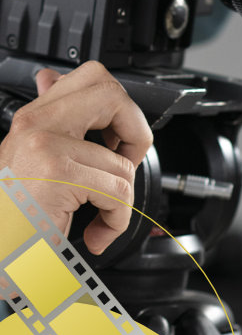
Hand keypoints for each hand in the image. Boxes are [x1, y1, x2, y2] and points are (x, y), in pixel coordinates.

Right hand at [0, 60, 152, 253]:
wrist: (1, 258)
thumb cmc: (17, 219)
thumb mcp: (33, 161)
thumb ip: (53, 122)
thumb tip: (52, 78)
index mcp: (33, 118)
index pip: (93, 77)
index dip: (120, 108)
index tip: (117, 140)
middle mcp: (35, 125)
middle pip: (113, 95)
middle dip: (135, 132)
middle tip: (122, 163)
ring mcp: (44, 147)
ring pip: (122, 160)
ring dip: (121, 198)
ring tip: (98, 214)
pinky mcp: (57, 176)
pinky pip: (117, 191)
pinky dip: (117, 218)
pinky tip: (96, 231)